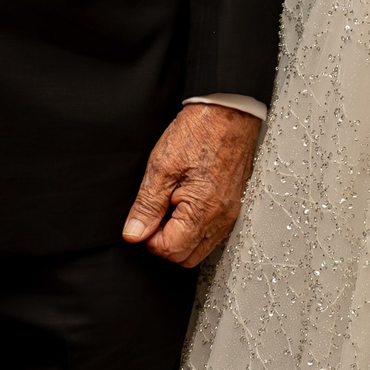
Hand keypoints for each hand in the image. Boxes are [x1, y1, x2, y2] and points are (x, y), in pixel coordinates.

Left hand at [122, 103, 261, 265]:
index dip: (149, 239)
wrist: (229, 112)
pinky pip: (213, 233)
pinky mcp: (234, 206)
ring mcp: (231, 214)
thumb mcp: (161, 167)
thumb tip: (134, 233)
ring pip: (200, 248)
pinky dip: (196, 228)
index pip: (170, 251)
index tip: (144, 219)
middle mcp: (221, 219)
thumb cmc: (199, 133)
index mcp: (202, 212)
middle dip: (165, 243)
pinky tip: (186, 204)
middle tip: (155, 214)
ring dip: (181, 236)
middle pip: (186, 257)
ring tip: (170, 204)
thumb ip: (147, 206)